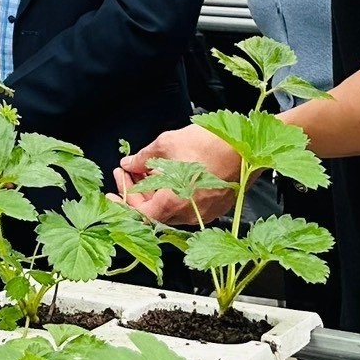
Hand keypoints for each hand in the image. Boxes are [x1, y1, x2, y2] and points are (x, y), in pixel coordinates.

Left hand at [113, 124, 237, 224]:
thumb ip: (142, 158)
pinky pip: (187, 206)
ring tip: (146, 169)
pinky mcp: (215, 208)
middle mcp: (188, 214)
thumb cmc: (211, 144)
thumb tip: (129, 163)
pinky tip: (168, 174)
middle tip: (127, 172)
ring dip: (154, 192)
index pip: (138, 215)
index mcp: (173, 203)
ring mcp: (203, 213)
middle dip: (136, 192)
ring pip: (169, 209)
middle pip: (152, 213)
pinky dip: (172, 193)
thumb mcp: (166, 144)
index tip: (112, 191)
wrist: (247, 146)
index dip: (121, 203)